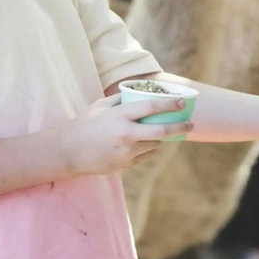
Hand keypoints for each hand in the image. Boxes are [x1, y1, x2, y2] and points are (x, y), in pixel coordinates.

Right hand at [57, 95, 193, 176]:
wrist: (67, 151)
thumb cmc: (85, 124)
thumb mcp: (101, 106)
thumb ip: (122, 100)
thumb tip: (142, 93)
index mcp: (120, 116)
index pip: (151, 108)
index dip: (169, 105)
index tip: (182, 102)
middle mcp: (125, 134)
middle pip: (161, 132)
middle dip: (179, 127)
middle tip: (190, 125)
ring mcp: (125, 152)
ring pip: (154, 145)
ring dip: (160, 139)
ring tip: (161, 133)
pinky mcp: (124, 165)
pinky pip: (144, 156)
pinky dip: (147, 149)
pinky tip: (143, 144)